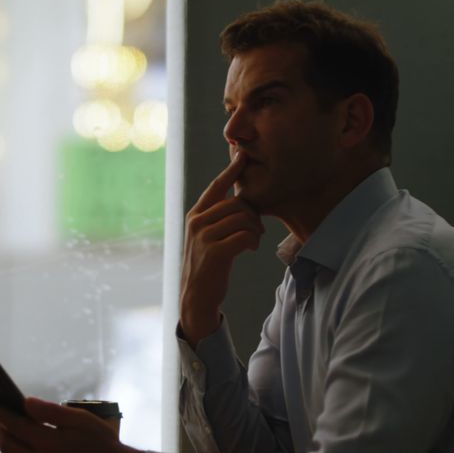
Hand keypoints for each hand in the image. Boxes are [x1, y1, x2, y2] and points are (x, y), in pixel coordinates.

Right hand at [179, 152, 264, 344]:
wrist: (196, 297)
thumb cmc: (207, 266)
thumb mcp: (208, 237)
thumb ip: (218, 219)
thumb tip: (242, 202)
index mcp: (196, 215)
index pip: (216, 186)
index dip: (231, 170)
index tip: (243, 156)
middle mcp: (197, 222)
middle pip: (236, 203)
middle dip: (253, 214)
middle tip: (257, 230)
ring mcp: (204, 237)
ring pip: (242, 218)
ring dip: (255, 229)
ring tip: (254, 240)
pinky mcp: (215, 252)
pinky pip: (244, 235)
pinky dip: (252, 241)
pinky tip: (251, 248)